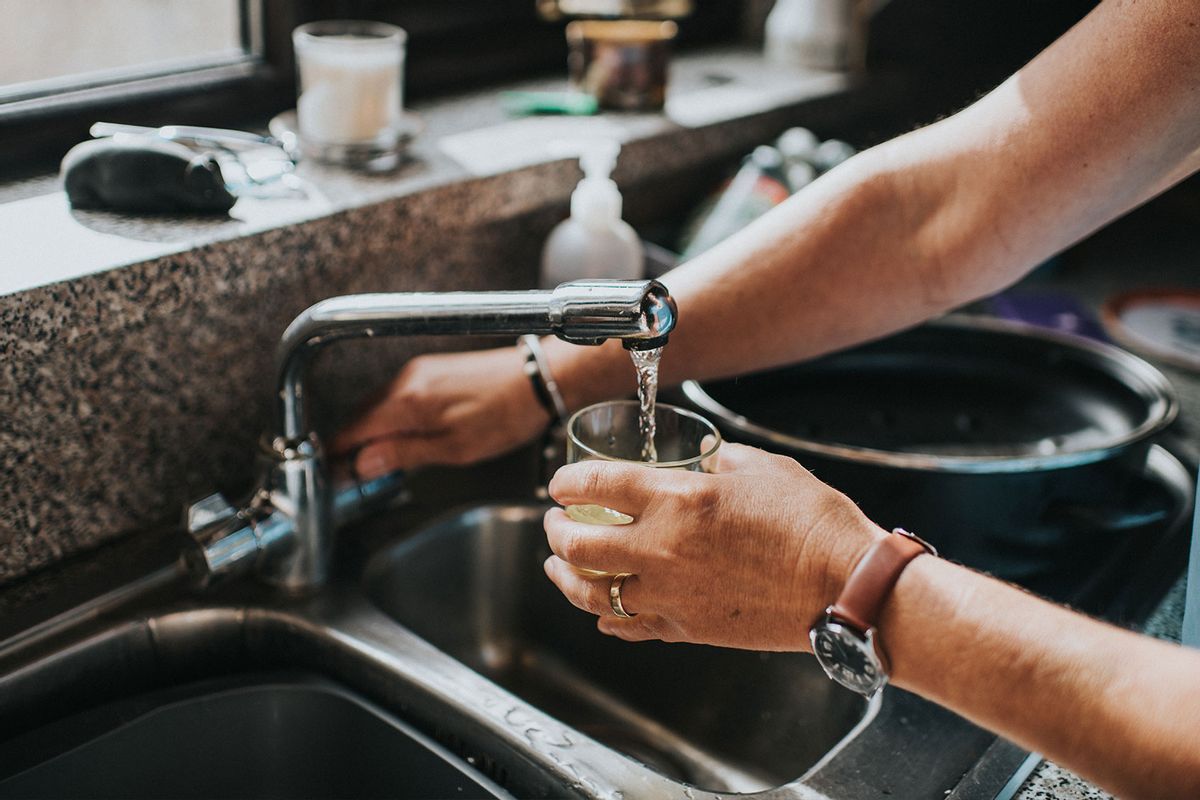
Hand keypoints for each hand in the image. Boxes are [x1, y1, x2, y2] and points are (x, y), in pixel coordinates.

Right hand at [331, 346, 549, 476]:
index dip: (338, 456)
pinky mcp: (430, 369)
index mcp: (407, 402)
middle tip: (353, 478)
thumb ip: (404, 453)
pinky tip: (402, 437)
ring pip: (377, 406)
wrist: (538, 378)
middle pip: (359, 417)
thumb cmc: (504, 416)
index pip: (352, 430)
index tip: (335, 477)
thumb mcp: (454, 448)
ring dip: (370, 432)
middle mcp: (405, 381)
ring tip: (377, 463)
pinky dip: (389, 418)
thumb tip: (362, 464)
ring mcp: (417, 372)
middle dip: (351, 446)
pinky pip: (396, 396)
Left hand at [543, 442, 884, 650]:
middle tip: (555, 522)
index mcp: (676, 500)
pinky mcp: (686, 629)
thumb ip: (718, 462)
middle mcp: (661, 550)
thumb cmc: (812, 523)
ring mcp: (670, 596)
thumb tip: (703, 461)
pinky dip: (606, 617)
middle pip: (576, 545)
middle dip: (555, 530)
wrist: (844, 586)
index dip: (566, 482)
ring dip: (565, 577)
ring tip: (559, 567)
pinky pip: (627, 628)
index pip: (594, 486)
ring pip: (590, 594)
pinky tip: (601, 610)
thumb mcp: (761, 468)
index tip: (560, 483)